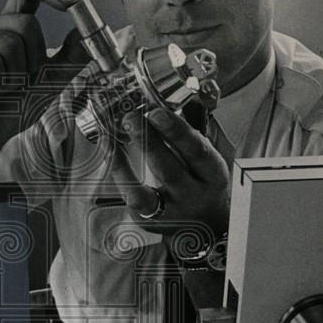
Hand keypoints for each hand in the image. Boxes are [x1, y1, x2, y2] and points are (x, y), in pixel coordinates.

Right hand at [0, 0, 86, 173]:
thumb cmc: (8, 111)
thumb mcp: (49, 82)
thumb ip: (69, 58)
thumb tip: (88, 32)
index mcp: (6, 27)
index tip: (73, 4)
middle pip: (25, 23)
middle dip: (34, 61)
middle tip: (20, 83)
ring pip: (8, 43)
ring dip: (14, 77)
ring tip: (0, 90)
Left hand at [108, 105, 229, 245]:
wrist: (206, 226)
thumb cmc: (203, 182)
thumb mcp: (208, 159)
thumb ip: (196, 130)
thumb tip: (186, 96)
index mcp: (212, 174)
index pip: (197, 151)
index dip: (177, 131)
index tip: (157, 112)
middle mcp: (193, 195)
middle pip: (170, 170)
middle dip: (149, 143)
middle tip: (131, 118)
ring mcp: (171, 211)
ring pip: (146, 192)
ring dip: (127, 164)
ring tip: (112, 137)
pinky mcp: (150, 220)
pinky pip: (132, 199)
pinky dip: (119, 176)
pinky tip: (110, 154)